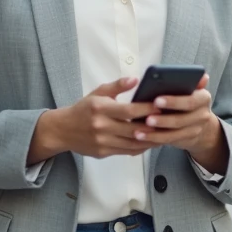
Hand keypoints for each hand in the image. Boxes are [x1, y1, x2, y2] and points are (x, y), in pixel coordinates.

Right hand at [30, 77, 160, 161]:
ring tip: (165, 134)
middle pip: (133, 129)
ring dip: (150, 140)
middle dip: (153, 126)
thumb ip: (118, 86)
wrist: (62, 130)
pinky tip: (150, 142)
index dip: (147, 110)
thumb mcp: (98, 93)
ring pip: (133, 144)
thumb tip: (136, 79)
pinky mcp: (103, 152)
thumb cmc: (83, 109)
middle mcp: (101, 127)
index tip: (161, 107)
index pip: (129, 111)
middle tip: (169, 122)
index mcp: (100, 109)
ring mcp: (102, 142)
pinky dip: (140, 148)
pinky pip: (127, 152)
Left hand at [130, 74, 223, 157]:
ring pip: (174, 133)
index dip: (173, 101)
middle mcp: (203, 115)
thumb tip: (201, 76)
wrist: (201, 122)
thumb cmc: (188, 100)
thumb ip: (190, 82)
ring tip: (138, 130)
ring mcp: (196, 129)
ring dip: (155, 133)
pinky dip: (154, 139)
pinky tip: (141, 136)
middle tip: (147, 118)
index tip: (156, 100)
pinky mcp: (188, 140)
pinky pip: (170, 141)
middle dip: (163, 119)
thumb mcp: (191, 90)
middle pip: (181, 119)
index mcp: (203, 98)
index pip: (190, 100)